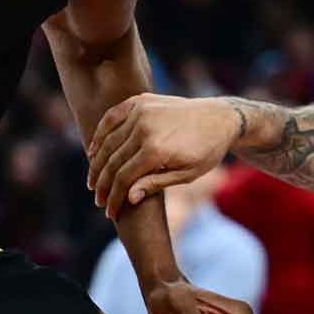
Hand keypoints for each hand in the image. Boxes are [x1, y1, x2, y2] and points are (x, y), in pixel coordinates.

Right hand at [88, 93, 240, 217]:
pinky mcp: (140, 101)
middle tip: (98, 200)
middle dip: (102, 185)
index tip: (109, 212)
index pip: (124, 178)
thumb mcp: (187, 175)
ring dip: (97, 164)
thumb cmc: (206, 151)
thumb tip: (129, 198)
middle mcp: (145, 128)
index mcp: (157, 150)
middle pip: (112, 161)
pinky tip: (93, 151)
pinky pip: (112, 117)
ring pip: (108, 141)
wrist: (220, 118)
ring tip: (93, 182)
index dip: (114, 198)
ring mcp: (141, 112)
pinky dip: (100, 134)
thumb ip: (155, 184)